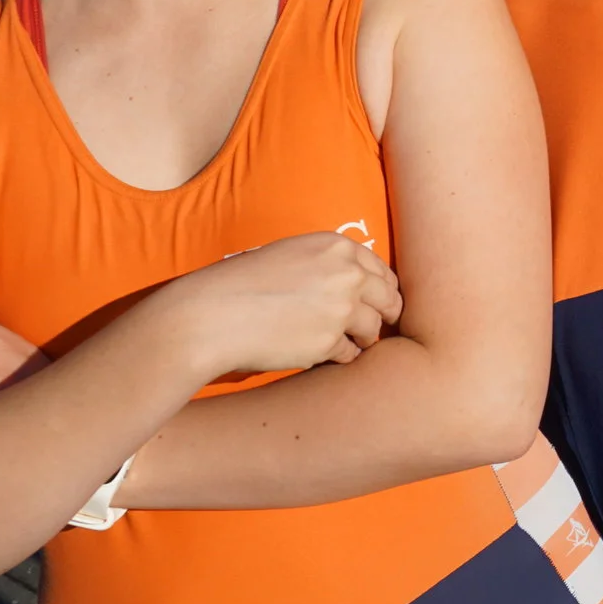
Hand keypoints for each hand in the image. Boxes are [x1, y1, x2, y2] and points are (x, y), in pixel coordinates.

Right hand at [155, 232, 402, 381]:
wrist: (213, 313)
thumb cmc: (243, 283)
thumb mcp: (291, 254)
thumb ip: (328, 264)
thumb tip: (358, 284)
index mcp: (338, 247)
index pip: (380, 270)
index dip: (383, 289)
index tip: (381, 301)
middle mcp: (347, 274)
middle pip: (389, 298)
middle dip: (386, 314)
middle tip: (378, 327)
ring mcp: (342, 308)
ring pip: (374, 328)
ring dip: (363, 338)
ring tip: (348, 343)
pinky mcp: (329, 341)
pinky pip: (349, 353)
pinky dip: (340, 357)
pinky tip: (322, 355)